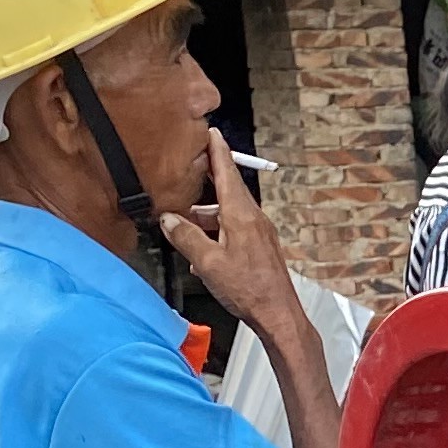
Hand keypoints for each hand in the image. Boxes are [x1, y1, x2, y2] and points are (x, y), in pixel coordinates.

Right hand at [161, 132, 305, 337]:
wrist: (278, 315)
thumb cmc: (247, 290)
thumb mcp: (207, 262)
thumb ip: (185, 237)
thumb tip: (168, 220)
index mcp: (241, 214)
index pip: (227, 172)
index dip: (217, 151)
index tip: (211, 132)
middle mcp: (253, 219)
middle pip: (224, 192)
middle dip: (203, 186)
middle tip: (185, 177)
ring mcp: (259, 233)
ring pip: (227, 215)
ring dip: (205, 219)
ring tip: (183, 230)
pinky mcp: (261, 248)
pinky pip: (234, 232)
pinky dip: (216, 236)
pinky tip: (202, 256)